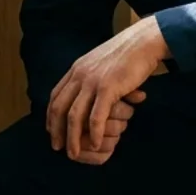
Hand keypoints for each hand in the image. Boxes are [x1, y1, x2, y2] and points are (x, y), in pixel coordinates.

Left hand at [47, 15, 168, 161]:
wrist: (144, 41)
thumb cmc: (127, 53)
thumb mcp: (100, 62)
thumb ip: (90, 76)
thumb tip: (87, 93)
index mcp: (77, 69)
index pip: (55, 96)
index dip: (51, 116)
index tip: (52, 131)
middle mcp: (80, 75)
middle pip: (59, 108)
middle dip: (56, 130)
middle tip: (57, 147)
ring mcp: (93, 81)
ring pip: (74, 115)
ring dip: (72, 137)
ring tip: (73, 153)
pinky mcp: (109, 88)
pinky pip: (96, 116)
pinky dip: (93, 133)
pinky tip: (95, 144)